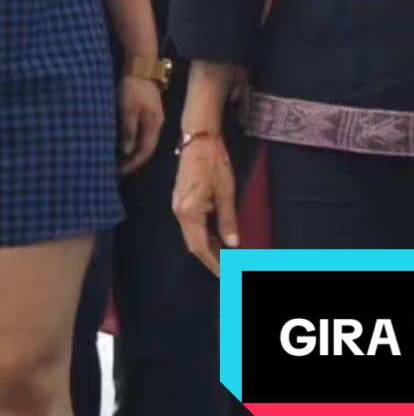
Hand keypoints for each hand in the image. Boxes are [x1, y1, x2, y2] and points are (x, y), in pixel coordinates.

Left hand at [117, 76, 164, 173]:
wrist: (141, 67)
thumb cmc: (133, 89)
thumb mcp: (128, 110)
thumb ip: (129, 131)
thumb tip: (127, 151)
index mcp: (154, 125)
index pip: (145, 151)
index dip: (133, 163)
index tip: (118, 172)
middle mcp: (157, 124)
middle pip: (147, 148)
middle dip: (133, 160)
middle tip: (117, 169)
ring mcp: (154, 118)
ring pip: (145, 141)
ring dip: (133, 152)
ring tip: (119, 159)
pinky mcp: (149, 113)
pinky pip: (143, 133)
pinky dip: (133, 141)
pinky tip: (124, 142)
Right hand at [172, 137, 238, 275]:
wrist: (198, 140)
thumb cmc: (215, 163)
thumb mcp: (226, 192)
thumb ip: (228, 220)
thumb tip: (233, 245)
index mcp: (190, 212)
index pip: (200, 246)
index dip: (213, 263)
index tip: (225, 275)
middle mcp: (180, 213)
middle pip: (194, 244)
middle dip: (210, 258)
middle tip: (227, 270)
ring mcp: (178, 207)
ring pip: (192, 235)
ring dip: (207, 247)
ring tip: (225, 258)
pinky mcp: (181, 201)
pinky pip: (192, 225)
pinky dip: (204, 235)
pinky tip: (216, 238)